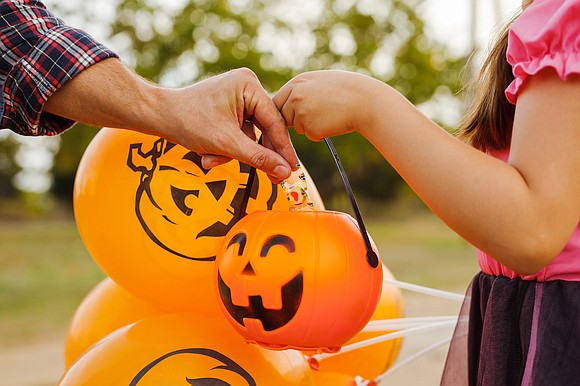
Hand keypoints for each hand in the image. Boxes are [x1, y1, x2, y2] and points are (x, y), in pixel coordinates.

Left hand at [45, 61, 297, 181]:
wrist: (157, 115)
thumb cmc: (188, 122)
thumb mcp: (227, 144)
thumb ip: (258, 158)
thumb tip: (285, 173)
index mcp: (248, 85)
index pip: (274, 122)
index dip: (283, 149)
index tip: (292, 170)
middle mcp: (247, 86)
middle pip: (264, 128)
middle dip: (255, 153)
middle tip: (274, 179)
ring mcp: (238, 95)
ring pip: (250, 134)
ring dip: (234, 153)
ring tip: (211, 160)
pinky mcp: (230, 106)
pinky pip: (239, 131)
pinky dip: (228, 147)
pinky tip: (209, 155)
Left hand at [273, 70, 382, 139]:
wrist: (365, 101)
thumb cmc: (348, 90)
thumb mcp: (321, 82)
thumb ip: (304, 90)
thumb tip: (292, 101)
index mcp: (298, 82)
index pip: (278, 100)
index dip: (283, 110)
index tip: (289, 117)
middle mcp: (295, 95)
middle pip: (283, 116)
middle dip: (294, 121)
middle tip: (314, 118)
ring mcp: (300, 112)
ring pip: (297, 127)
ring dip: (309, 126)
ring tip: (330, 115)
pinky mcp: (309, 127)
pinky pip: (310, 135)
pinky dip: (320, 133)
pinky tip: (333, 122)